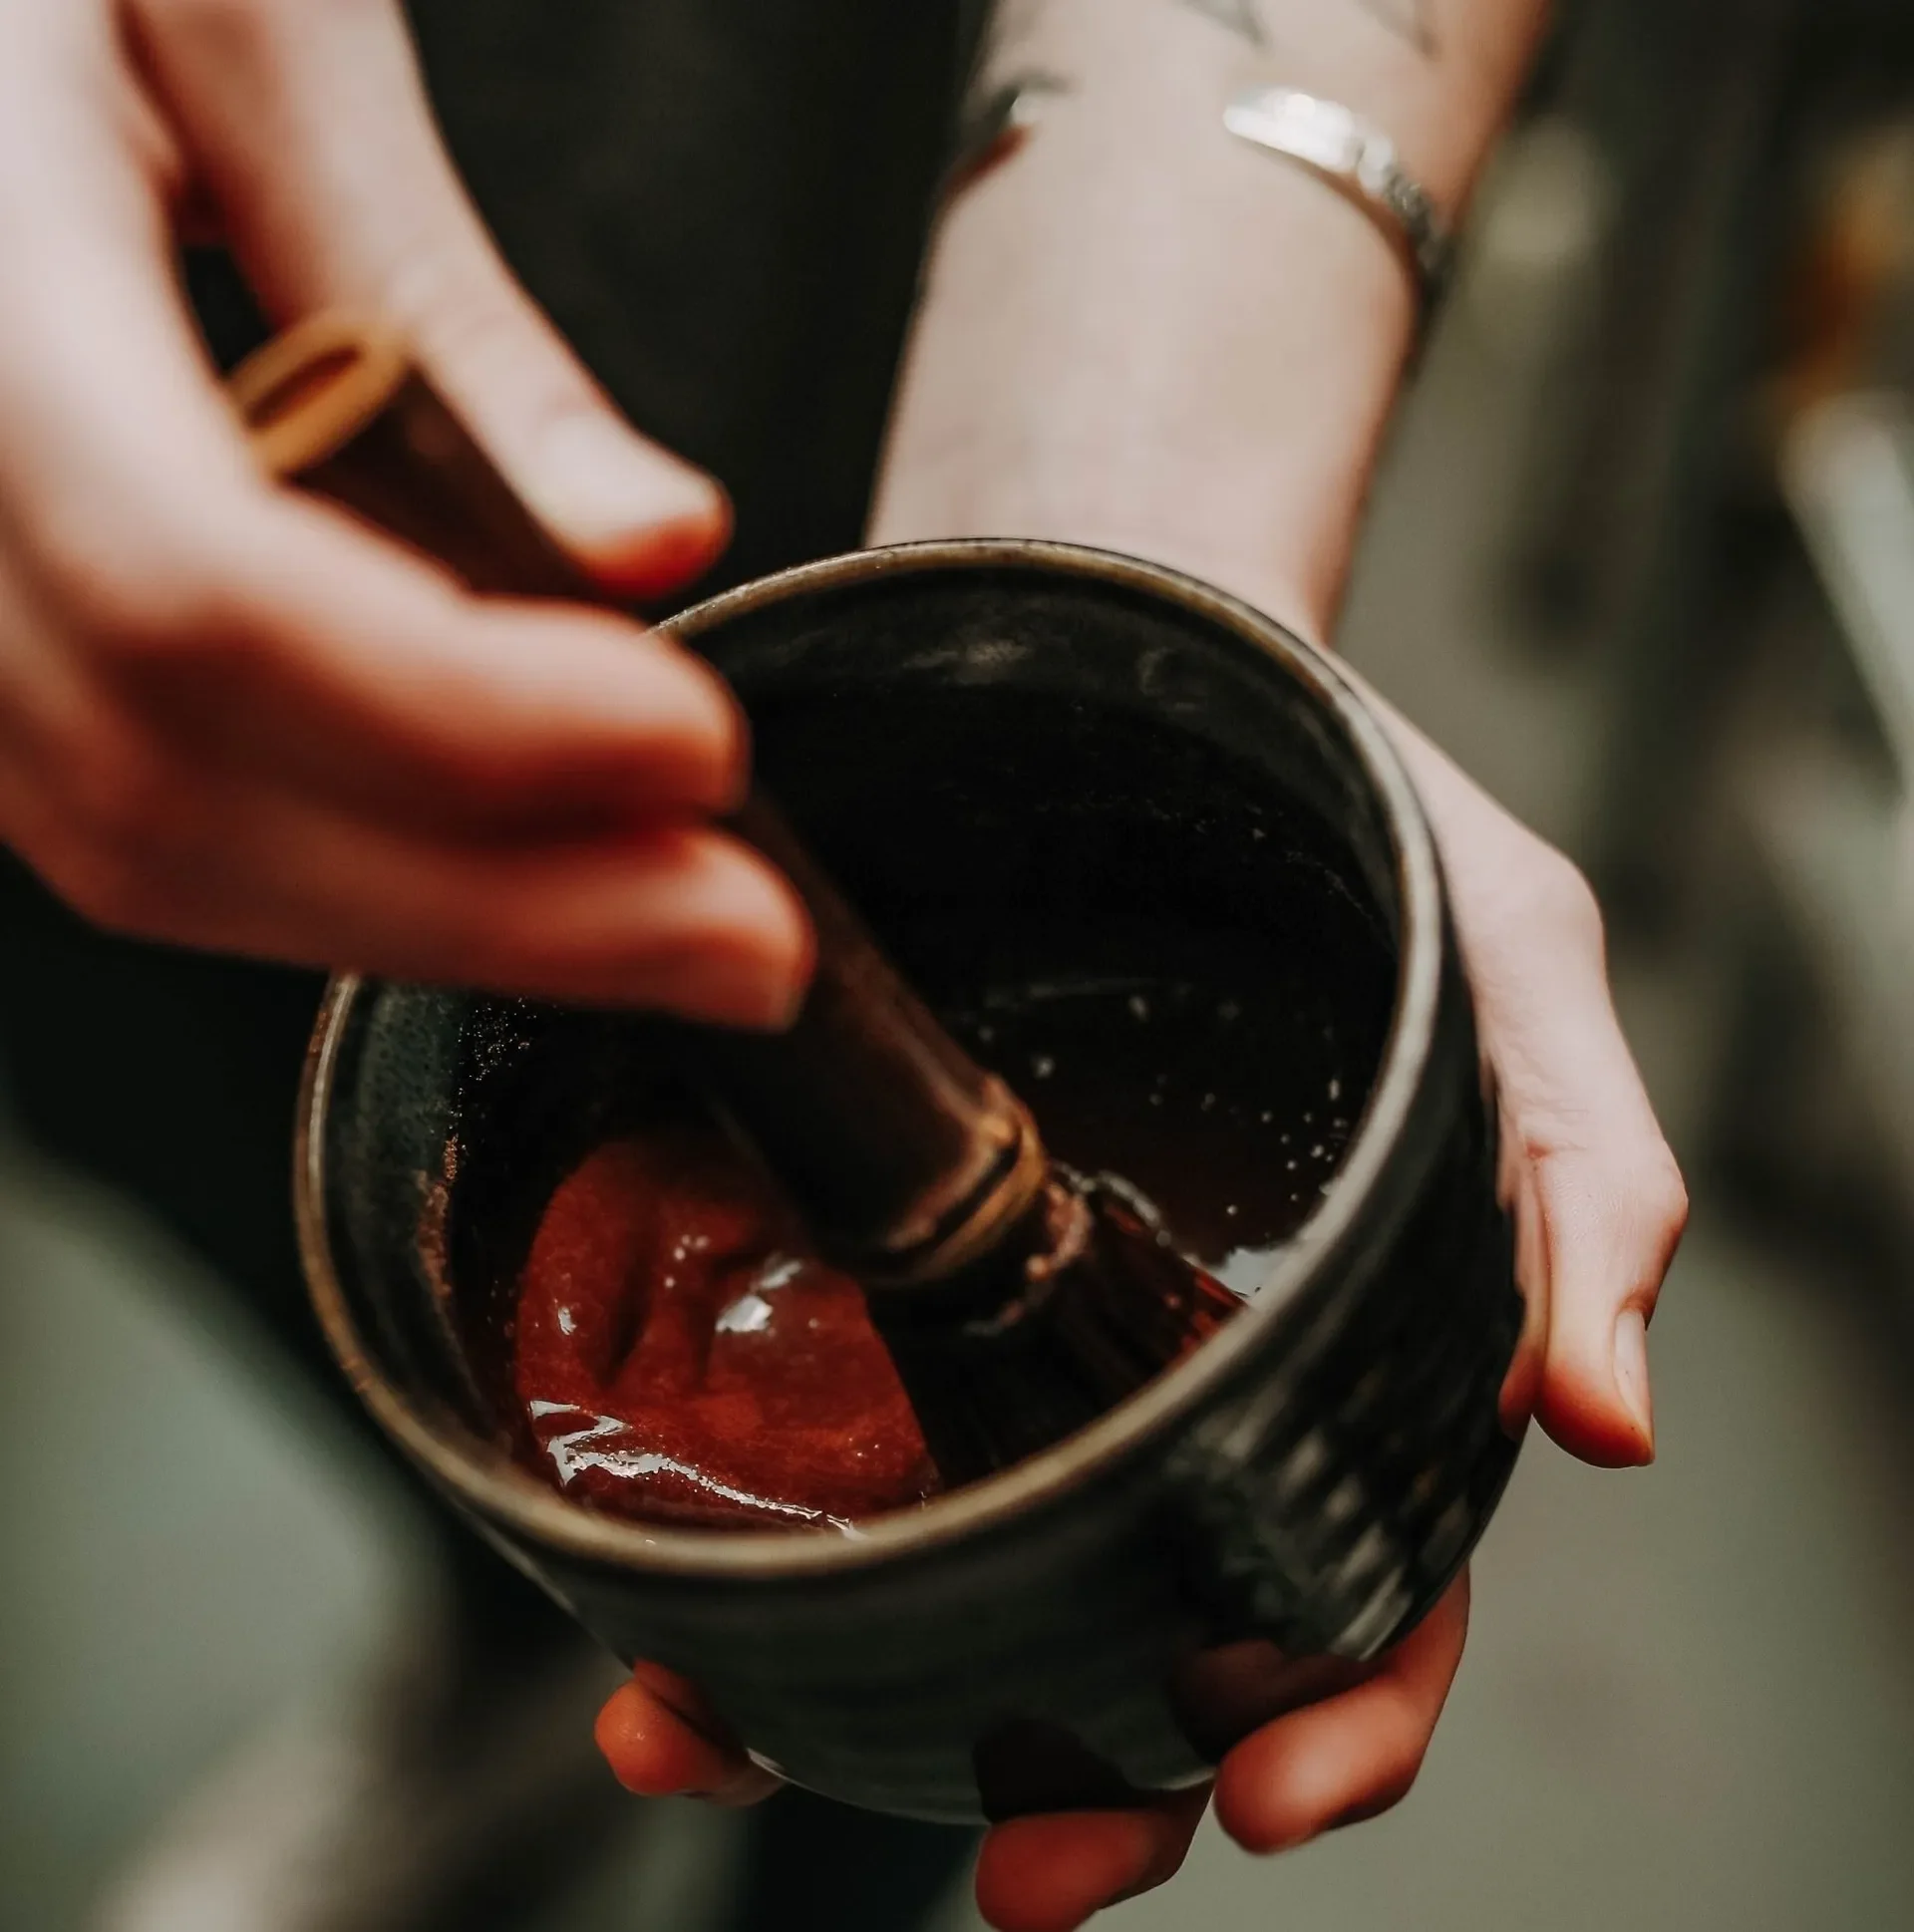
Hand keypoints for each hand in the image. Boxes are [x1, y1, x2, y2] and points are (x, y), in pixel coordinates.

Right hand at [0, 0, 807, 1023]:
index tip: (695, 748)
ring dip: (448, 925)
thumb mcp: (251, 28)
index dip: (471, 719)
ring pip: (161, 853)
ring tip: (670, 923)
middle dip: (510, 903)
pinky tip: (517, 870)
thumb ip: (447, 310)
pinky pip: (145, 819)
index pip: (208, 595)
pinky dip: (353, 877)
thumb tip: (646, 542)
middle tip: (747, 934)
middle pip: (193, 795)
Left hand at [595, 696, 1685, 1930]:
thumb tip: (1607, 1422)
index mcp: (1345, 1331)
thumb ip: (1577, 1179)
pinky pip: (817, 1405)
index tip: (1255, 1792)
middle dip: (1096, 1778)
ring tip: (738, 1737)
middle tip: (1018, 1868)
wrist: (1140, 658)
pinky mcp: (883, 1236)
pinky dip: (745, 1521)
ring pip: (958, 1555)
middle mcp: (1172, 1353)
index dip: (1336, 1716)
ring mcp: (1021, 1307)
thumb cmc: (1351, 811)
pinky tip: (664, 1584)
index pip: (1372, 1579)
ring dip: (857, 1689)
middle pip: (1148, 1626)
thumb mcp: (1511, 961)